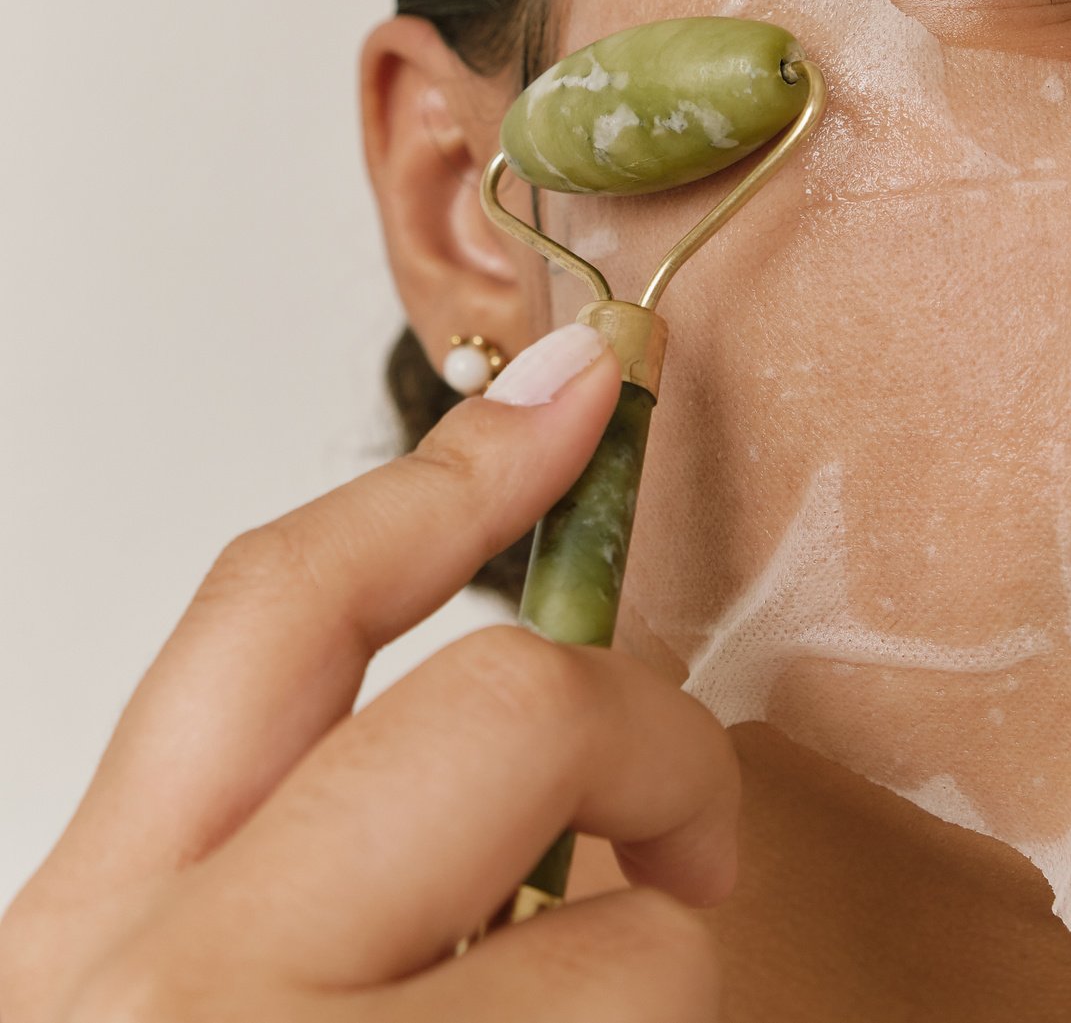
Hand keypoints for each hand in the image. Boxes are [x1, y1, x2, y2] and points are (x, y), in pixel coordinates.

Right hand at [0, 324, 739, 1020]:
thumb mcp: (185, 1003)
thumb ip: (301, 859)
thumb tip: (513, 739)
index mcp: (101, 910)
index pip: (283, 604)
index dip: (453, 476)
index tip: (576, 389)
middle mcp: (177, 981)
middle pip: (498, 707)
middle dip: (648, 736)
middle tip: (687, 828)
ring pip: (625, 933)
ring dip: (662, 965)